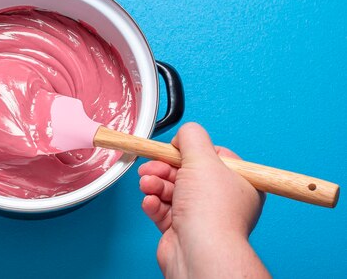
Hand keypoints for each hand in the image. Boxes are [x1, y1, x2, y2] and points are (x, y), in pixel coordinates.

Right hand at [138, 122, 267, 277]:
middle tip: (151, 166)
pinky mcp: (181, 229)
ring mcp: (201, 215)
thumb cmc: (211, 212)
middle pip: (186, 172)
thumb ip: (191, 137)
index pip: (212, 156)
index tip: (174, 148)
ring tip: (147, 184)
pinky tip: (150, 201)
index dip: (189, 151)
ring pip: (171, 190)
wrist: (200, 252)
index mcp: (238, 182)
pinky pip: (163, 209)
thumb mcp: (202, 159)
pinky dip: (154, 203)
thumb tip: (184, 133)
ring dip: (155, 184)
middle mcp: (222, 199)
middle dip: (163, 168)